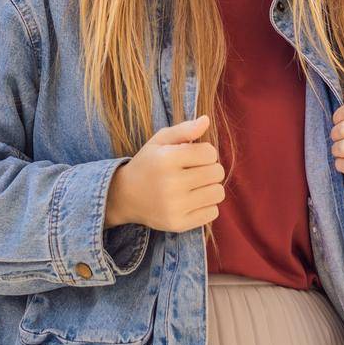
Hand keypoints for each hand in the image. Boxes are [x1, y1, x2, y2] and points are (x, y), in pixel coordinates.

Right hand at [106, 114, 224, 232]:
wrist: (125, 196)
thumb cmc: (148, 164)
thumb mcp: (159, 141)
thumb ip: (184, 129)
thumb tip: (206, 120)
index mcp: (166, 159)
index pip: (209, 153)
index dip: (206, 152)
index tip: (194, 156)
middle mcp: (170, 184)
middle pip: (216, 173)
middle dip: (210, 169)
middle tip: (196, 171)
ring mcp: (174, 207)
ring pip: (218, 193)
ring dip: (210, 187)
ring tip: (196, 185)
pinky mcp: (178, 224)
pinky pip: (212, 213)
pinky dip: (207, 206)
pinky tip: (192, 200)